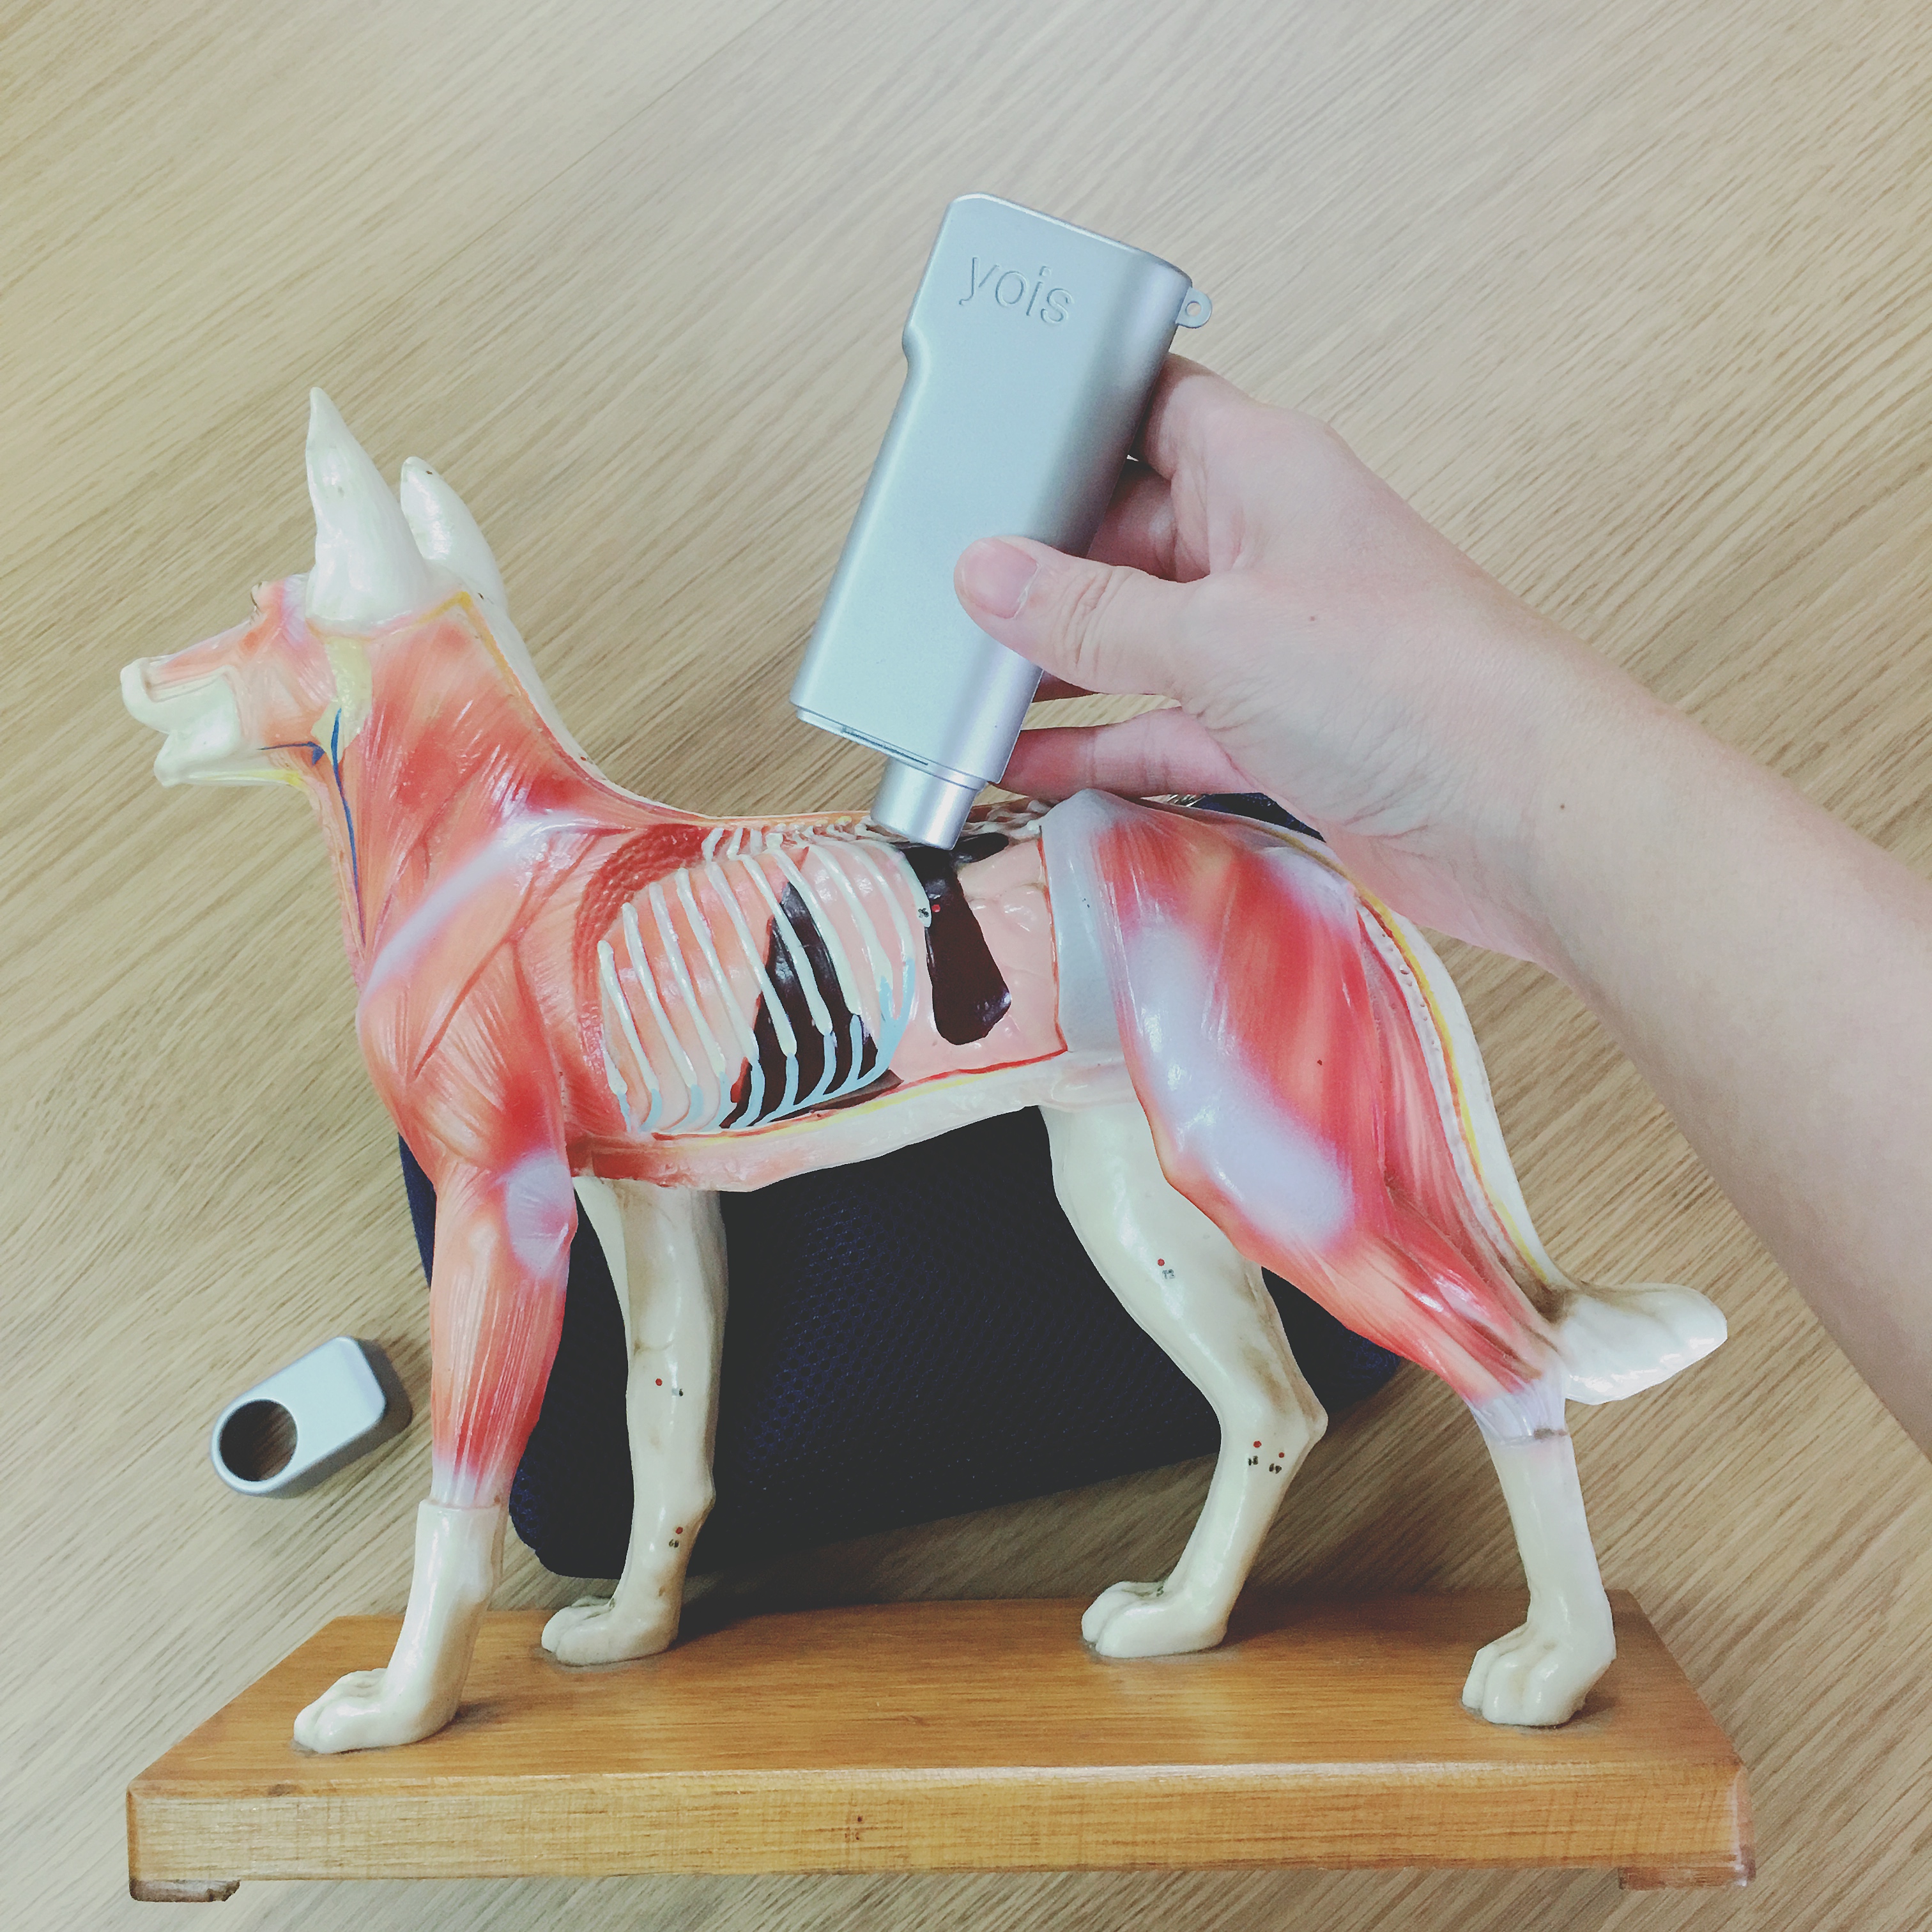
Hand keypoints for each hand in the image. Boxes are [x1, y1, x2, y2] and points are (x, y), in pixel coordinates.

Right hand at [954, 357, 1672, 964]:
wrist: (1522, 813)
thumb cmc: (1420, 683)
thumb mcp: (1214, 636)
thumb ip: (1088, 614)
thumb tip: (989, 576)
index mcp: (1263, 467)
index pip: (1145, 408)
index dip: (1066, 424)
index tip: (984, 456)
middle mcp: (1268, 546)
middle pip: (1124, 537)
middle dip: (1040, 572)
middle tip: (949, 601)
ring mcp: (1274, 644)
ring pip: (1137, 642)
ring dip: (1060, 671)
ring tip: (967, 691)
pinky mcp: (1279, 732)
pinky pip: (1162, 725)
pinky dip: (1100, 745)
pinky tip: (1030, 761)